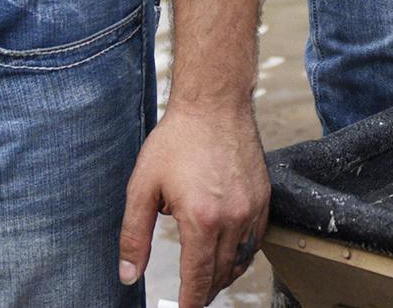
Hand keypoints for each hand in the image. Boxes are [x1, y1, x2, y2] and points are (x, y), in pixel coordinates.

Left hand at [117, 100, 271, 305]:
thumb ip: (134, 235)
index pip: (198, 278)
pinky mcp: (264, 198)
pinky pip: (256, 240)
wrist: (214, 104)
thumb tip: (128, 273)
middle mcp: (232, 218)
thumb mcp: (142, 187)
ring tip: (206, 279)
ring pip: (241, 260)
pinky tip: (227, 252)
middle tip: (190, 297)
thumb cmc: (178, 140)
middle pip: (222, 274)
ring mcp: (252, 209)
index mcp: (201, 219)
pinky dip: (241, 254)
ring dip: (224, 275)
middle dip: (204, 291)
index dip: (189, 302)